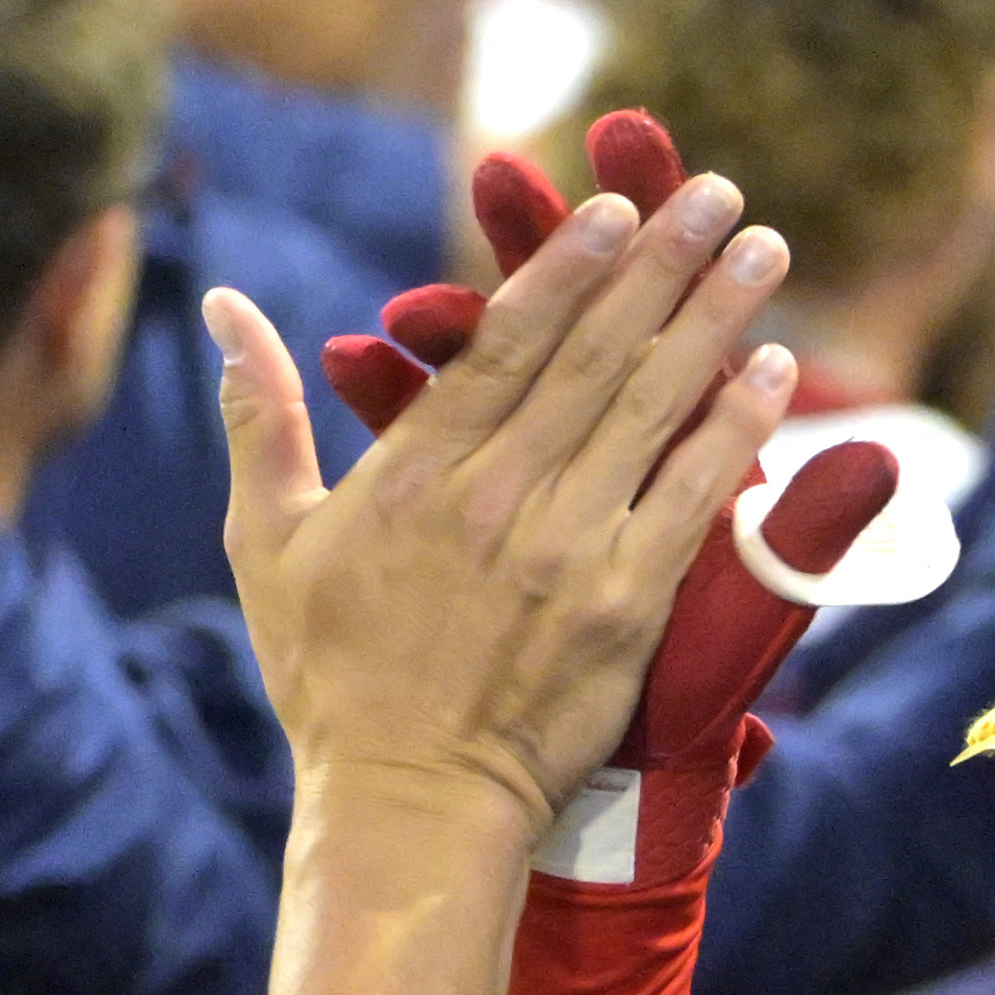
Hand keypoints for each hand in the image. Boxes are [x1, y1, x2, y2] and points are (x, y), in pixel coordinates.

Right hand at [214, 162, 796, 842]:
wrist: (408, 801)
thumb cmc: (332, 676)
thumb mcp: (267, 540)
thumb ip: (261, 417)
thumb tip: (223, 306)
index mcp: (417, 474)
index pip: (506, 345)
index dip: (567, 267)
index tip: (616, 204)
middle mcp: (500, 499)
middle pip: (596, 357)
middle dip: (662, 265)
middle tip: (718, 194)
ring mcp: (571, 552)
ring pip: (653, 412)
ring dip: (715, 322)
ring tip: (763, 251)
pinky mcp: (627, 609)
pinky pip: (693, 501)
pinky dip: (736, 433)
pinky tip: (772, 372)